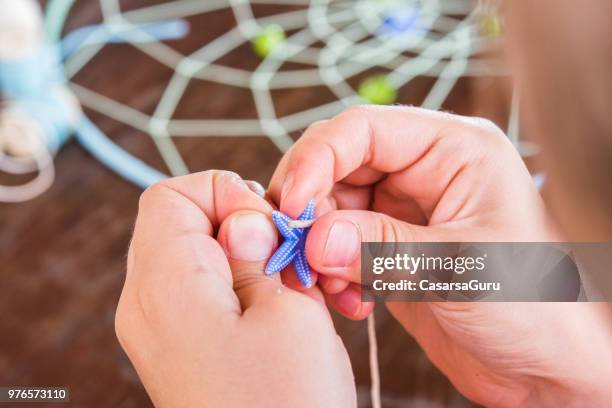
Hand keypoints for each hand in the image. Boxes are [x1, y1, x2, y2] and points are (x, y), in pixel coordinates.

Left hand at [115, 171, 355, 406]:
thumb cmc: (287, 404)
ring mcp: (156, 330)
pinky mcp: (175, 348)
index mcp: (165, 286)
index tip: (270, 223)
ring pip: (194, 257)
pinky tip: (277, 310)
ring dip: (245, 258)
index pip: (170, 196)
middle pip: (179, 224)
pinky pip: (198, 292)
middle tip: (287, 257)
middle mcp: (145, 305)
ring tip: (290, 288)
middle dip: (240, 225)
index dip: (223, 192)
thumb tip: (242, 219)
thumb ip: (257, 252)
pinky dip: (238, 286)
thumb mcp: (288, 311)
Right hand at [268, 106, 611, 405]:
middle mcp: (425, 170)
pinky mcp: (390, 246)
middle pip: (338, 165)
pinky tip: (352, 303)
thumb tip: (314, 237)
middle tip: (298, 252)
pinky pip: (339, 245)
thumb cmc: (532, 307)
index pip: (364, 129)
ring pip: (332, 207)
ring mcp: (405, 209)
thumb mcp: (460, 268)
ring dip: (318, 248)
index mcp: (454, 149)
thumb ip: (383, 248)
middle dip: (311, 208)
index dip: (317, 158)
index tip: (291, 205)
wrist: (543, 366)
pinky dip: (330, 271)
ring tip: (332, 288)